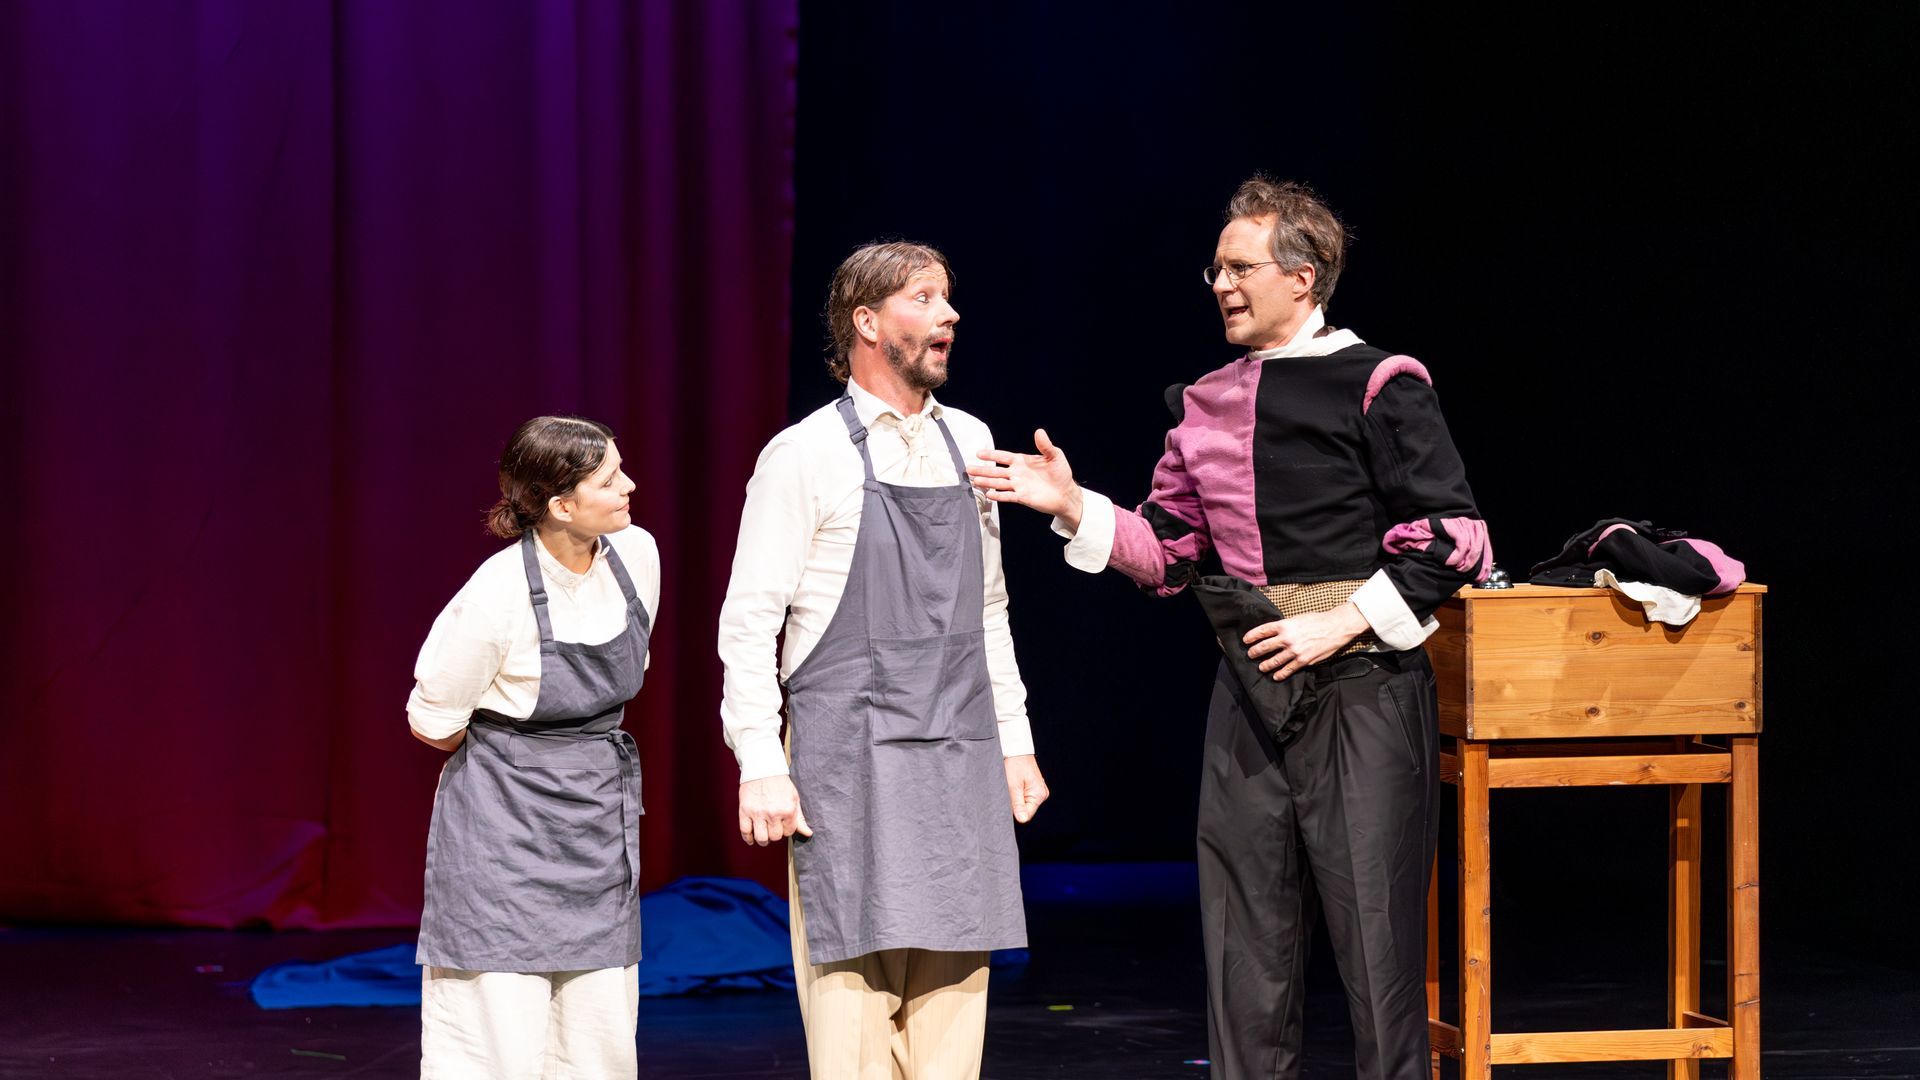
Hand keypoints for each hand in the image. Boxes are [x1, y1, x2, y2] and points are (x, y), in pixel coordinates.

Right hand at [738, 775, 812, 845]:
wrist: (762, 768)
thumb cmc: (780, 783)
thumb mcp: (794, 799)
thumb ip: (800, 818)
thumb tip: (808, 833)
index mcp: (788, 810)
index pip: (788, 832)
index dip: (786, 829)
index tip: (782, 824)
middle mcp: (773, 813)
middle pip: (775, 836)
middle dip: (775, 834)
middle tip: (772, 827)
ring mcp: (758, 813)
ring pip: (761, 838)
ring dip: (763, 839)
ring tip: (763, 833)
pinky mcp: (745, 811)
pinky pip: (745, 831)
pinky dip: (748, 838)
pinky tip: (751, 838)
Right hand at [967, 428, 1083, 527]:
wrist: (1066, 494)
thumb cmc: (1061, 474)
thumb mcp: (1055, 456)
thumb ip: (1045, 446)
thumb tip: (1039, 431)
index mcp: (1022, 462)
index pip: (1003, 456)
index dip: (991, 454)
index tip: (979, 453)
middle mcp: (1017, 473)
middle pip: (996, 471)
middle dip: (982, 469)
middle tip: (968, 468)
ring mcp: (1018, 486)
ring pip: (998, 483)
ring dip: (986, 482)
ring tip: (974, 480)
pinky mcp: (1022, 497)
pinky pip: (1008, 496)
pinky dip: (999, 495)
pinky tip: (989, 494)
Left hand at [1004, 754, 1049, 822]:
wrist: (1016, 749)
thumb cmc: (1015, 763)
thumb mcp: (1013, 786)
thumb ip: (1017, 804)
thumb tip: (1022, 819)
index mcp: (1039, 794)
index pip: (1026, 814)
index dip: (1015, 810)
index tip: (1009, 800)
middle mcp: (1041, 793)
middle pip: (1025, 808)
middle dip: (1015, 802)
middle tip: (1010, 789)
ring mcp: (1038, 789)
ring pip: (1023, 802)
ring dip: (1015, 796)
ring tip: (1013, 784)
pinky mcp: (1034, 786)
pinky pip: (1024, 795)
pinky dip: (1017, 792)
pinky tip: (1015, 783)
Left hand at [1244, 602, 1370, 681]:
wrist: (1335, 627)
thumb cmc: (1318, 620)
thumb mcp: (1298, 618)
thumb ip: (1286, 626)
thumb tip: (1275, 632)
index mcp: (1284, 625)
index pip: (1262, 631)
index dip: (1252, 636)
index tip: (1246, 640)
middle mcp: (1287, 638)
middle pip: (1264, 647)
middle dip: (1255, 652)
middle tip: (1251, 655)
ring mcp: (1294, 651)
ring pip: (1274, 661)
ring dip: (1265, 665)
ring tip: (1261, 667)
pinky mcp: (1303, 660)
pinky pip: (1288, 669)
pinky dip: (1280, 674)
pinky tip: (1276, 676)